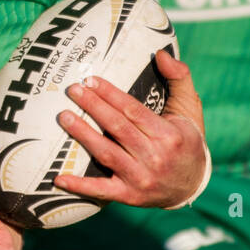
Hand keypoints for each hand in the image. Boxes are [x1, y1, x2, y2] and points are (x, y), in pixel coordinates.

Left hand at [53, 48, 206, 208]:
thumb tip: (161, 53)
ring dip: (83, 135)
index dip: (109, 94)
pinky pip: (101, 190)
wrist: (192, 184)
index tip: (89, 80)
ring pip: (106, 153)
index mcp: (169, 134)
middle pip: (117, 128)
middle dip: (93, 107)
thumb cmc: (186, 140)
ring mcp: (141, 178)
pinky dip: (79, 186)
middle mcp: (155, 157)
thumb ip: (179, 78)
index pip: (133, 110)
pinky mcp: (129, 196)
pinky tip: (58, 178)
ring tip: (63, 117)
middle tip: (72, 91)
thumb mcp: (189, 109)